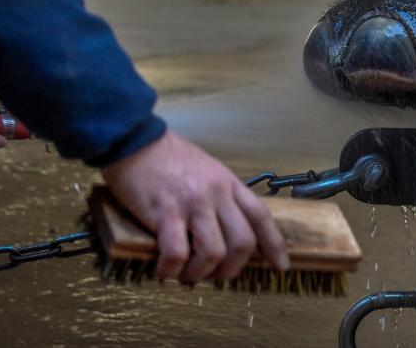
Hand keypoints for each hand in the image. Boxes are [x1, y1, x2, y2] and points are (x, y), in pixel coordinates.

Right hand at [101, 130, 288, 281]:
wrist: (135, 141)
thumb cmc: (170, 158)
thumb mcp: (209, 171)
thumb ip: (222, 197)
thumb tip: (227, 230)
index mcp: (230, 184)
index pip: (261, 216)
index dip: (274, 244)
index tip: (281, 265)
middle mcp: (217, 194)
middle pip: (243, 242)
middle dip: (232, 268)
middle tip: (215, 275)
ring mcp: (193, 203)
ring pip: (214, 252)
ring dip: (201, 273)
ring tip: (187, 274)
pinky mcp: (165, 212)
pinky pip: (177, 253)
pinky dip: (172, 269)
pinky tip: (164, 270)